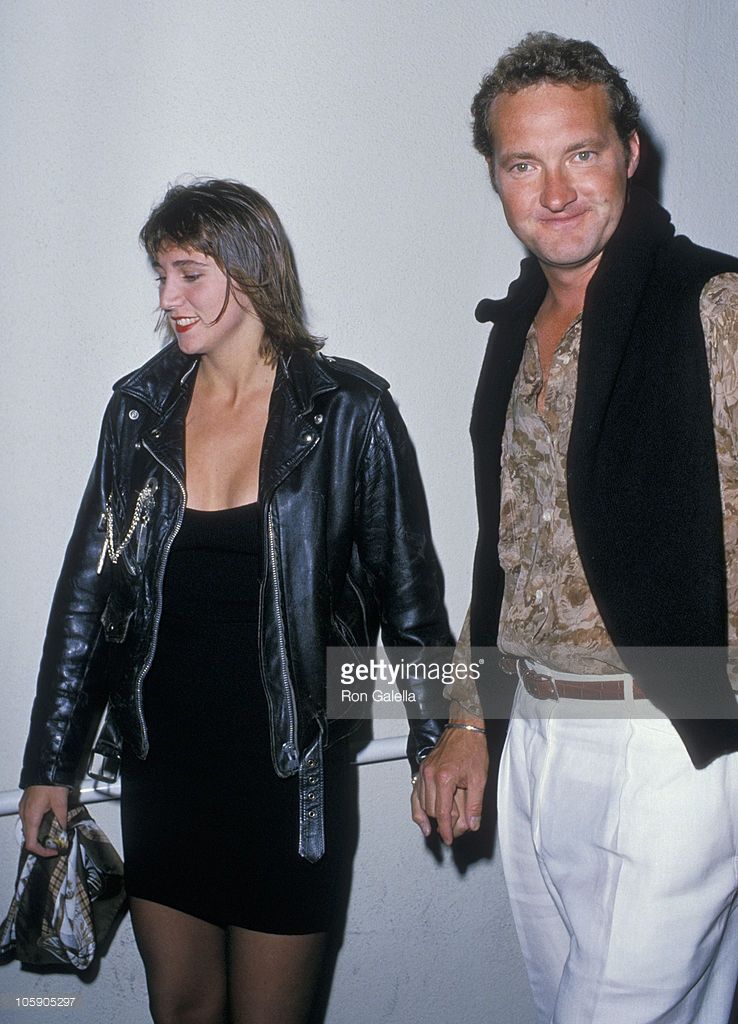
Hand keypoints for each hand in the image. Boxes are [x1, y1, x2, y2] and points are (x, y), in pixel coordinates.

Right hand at [18, 785, 68, 856]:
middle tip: (56, 843)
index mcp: (31, 816)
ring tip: (55, 832)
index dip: (43, 851)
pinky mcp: (27, 803)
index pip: (32, 844)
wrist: (48, 767)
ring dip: (41, 833)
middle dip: (43, 843)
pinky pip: (30, 819)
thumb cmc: (52, 782)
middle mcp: (25, 813)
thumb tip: (64, 831)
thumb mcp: (61, 804)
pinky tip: (50, 820)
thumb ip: (62, 821)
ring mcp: (24, 808)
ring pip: (30, 828)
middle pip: (30, 837)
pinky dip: (39, 824)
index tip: (53, 851)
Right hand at [411, 703, 488, 844]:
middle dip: (443, 822)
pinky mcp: (422, 770)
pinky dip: (417, 808)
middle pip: (432, 810)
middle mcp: (430, 775)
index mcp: (444, 778)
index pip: (441, 812)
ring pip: (421, 804)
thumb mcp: (479, 778)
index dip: (446, 829)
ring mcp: (423, 772)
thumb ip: (474, 804)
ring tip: (439, 828)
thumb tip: (472, 824)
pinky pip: (415, 794)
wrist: (464, 729)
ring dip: (431, 817)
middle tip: (456, 827)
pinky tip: (422, 821)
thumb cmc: (472, 748)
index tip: (449, 839)